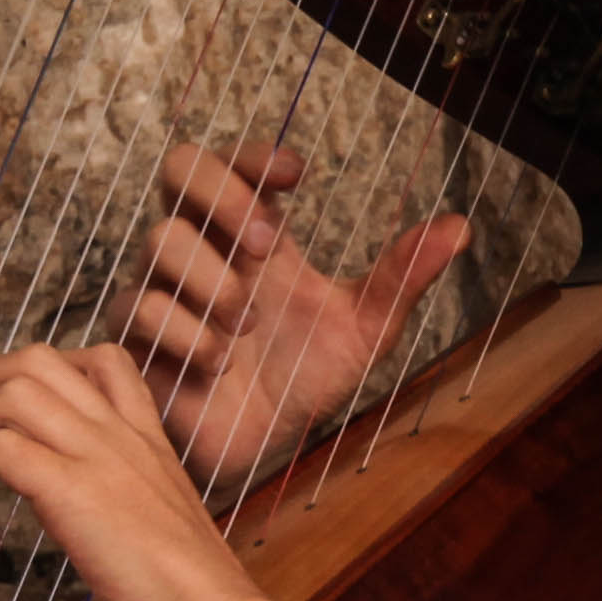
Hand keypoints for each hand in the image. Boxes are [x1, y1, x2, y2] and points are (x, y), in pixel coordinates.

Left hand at [0, 340, 275, 600]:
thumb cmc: (195, 593)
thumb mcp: (165, 525)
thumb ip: (129, 502)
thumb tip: (89, 518)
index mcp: (147, 440)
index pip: (99, 360)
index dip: (39, 376)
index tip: (19, 422)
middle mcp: (120, 435)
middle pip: (34, 360)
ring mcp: (96, 457)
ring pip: (7, 393)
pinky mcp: (71, 491)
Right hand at [116, 138, 466, 493]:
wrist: (265, 447)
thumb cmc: (306, 377)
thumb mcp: (365, 328)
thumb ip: (401, 277)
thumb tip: (460, 227)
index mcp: (253, 233)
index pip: (236, 160)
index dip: (256, 154)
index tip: (297, 175)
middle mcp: (204, 249)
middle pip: (179, 167)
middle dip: (222, 194)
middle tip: (265, 240)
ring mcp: (166, 289)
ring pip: (159, 239)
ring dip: (213, 278)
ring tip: (250, 323)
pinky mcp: (141, 339)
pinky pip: (142, 310)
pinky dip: (190, 333)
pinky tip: (222, 362)